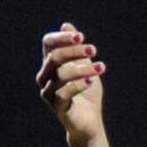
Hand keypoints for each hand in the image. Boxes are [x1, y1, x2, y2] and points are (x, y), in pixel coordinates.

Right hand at [36, 22, 106, 145]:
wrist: (90, 121)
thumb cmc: (86, 92)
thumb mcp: (84, 66)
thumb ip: (76, 48)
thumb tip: (67, 25)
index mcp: (49, 64)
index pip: (48, 43)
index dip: (62, 38)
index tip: (81, 37)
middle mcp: (45, 76)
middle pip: (54, 57)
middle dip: (74, 51)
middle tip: (94, 49)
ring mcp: (48, 92)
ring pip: (60, 74)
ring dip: (83, 68)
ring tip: (101, 67)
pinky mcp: (57, 107)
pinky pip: (64, 93)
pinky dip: (78, 84)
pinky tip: (91, 80)